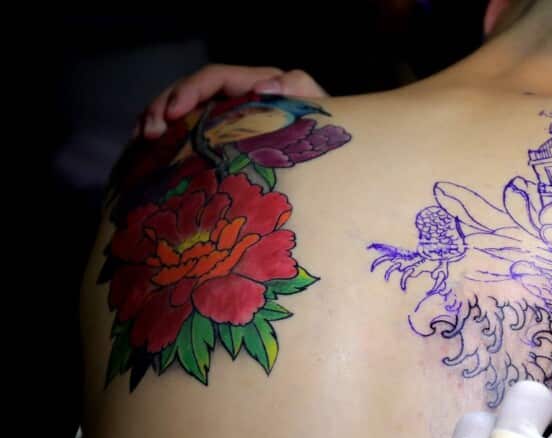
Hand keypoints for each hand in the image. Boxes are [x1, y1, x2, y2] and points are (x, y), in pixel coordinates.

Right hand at [138, 65, 327, 138]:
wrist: (336, 171)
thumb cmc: (328, 140)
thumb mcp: (319, 112)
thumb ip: (297, 91)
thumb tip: (262, 85)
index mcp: (259, 86)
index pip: (215, 77)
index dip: (190, 90)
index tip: (174, 113)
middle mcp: (239, 98)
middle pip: (190, 91)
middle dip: (163, 106)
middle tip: (148, 133)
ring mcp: (227, 120)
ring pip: (181, 111)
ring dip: (156, 121)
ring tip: (141, 140)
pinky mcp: (220, 141)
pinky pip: (185, 133)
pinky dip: (163, 140)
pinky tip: (145, 152)